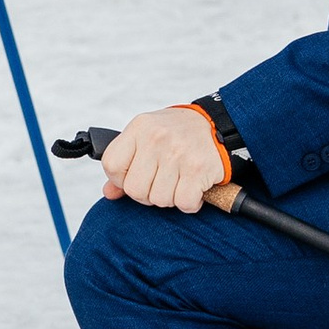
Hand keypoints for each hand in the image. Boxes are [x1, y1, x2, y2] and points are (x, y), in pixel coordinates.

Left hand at [97, 106, 232, 211]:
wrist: (219, 125)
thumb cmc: (179, 133)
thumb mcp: (147, 137)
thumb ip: (126, 163)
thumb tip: (109, 192)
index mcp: (140, 128)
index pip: (112, 165)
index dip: (120, 180)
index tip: (134, 178)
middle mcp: (157, 138)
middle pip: (135, 189)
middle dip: (147, 195)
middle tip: (160, 184)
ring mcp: (178, 153)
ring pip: (159, 199)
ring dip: (170, 198)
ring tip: (178, 183)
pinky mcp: (198, 169)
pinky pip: (184, 203)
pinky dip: (190, 203)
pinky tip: (193, 189)